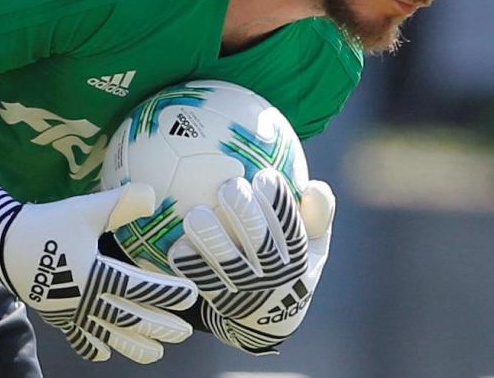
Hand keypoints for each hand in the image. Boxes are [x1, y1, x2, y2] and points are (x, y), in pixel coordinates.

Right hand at [0, 172, 197, 362]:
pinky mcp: (55, 315)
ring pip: (107, 335)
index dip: (167, 294)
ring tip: (156, 354)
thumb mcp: (85, 210)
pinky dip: (93, 348)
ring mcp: (69, 312)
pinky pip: (78, 338)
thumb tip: (153, 196)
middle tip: (183, 332)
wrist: (1, 241)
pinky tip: (105, 354)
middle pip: (129, 319)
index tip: (191, 296)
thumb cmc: (47, 223)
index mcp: (95, 274)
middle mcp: (84, 299)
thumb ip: (120, 204)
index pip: (140, 289)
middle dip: (158, 326)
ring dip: (133, 346)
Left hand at [168, 169, 334, 353]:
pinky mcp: (220, 300)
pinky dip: (190, 265)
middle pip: (260, 244)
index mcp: (297, 258)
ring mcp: (246, 290)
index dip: (280, 203)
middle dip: (245, 215)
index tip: (265, 175)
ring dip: (211, 239)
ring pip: (228, 263)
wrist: (267, 319)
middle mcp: (273, 275)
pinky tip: (176, 245)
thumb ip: (318, 215)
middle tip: (229, 187)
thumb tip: (315, 187)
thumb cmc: (289, 262)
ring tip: (195, 215)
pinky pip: (203, 281)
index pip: (292, 229)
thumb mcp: (313, 245)